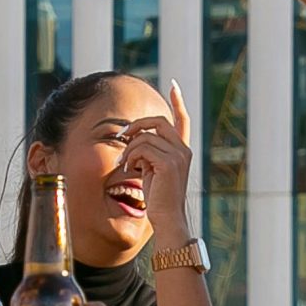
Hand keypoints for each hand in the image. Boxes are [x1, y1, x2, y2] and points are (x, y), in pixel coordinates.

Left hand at [121, 83, 196, 239]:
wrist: (168, 218)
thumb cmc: (158, 199)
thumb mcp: (153, 171)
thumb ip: (148, 154)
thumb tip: (132, 140)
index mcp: (182, 151)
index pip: (183, 121)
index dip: (178, 102)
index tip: (173, 86)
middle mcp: (183, 150)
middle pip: (157, 122)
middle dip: (136, 125)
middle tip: (121, 136)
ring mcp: (178, 155)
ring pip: (145, 137)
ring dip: (129, 149)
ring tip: (125, 165)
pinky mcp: (168, 163)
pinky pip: (142, 148)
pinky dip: (130, 157)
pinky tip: (129, 170)